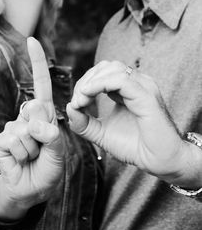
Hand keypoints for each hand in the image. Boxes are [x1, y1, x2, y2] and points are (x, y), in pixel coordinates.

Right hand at [0, 37, 63, 220]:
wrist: (32, 187)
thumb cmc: (49, 166)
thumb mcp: (58, 151)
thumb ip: (52, 136)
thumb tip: (35, 124)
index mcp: (44, 113)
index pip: (40, 84)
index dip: (37, 63)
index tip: (31, 40)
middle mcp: (28, 116)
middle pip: (34, 108)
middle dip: (42, 132)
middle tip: (42, 148)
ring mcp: (14, 126)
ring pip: (24, 130)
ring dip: (32, 149)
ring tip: (33, 156)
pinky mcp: (2, 139)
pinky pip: (12, 141)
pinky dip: (21, 155)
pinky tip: (21, 159)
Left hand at [67, 61, 201, 186]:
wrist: (160, 162)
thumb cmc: (135, 147)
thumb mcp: (102, 134)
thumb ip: (84, 123)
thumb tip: (69, 107)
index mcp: (128, 89)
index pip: (102, 73)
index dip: (85, 84)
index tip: (75, 104)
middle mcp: (137, 84)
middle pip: (105, 67)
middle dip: (86, 80)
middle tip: (77, 101)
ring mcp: (143, 87)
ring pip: (112, 68)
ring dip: (91, 81)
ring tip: (81, 100)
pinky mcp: (146, 96)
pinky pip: (120, 80)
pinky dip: (99, 85)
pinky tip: (88, 96)